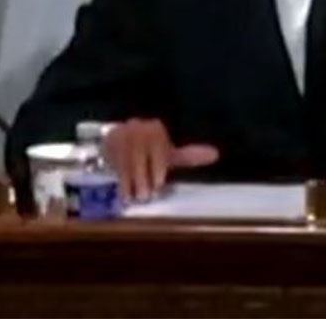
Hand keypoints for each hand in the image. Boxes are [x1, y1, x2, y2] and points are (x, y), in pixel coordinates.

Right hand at [101, 119, 219, 202]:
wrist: (119, 139)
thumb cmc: (148, 151)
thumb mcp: (168, 153)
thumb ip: (190, 155)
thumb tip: (216, 154)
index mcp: (156, 129)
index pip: (157, 147)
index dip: (158, 166)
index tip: (159, 183)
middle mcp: (138, 128)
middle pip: (141, 154)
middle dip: (144, 177)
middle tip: (147, 195)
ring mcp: (123, 135)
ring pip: (128, 160)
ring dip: (132, 181)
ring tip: (137, 197)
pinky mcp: (110, 144)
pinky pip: (116, 163)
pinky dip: (121, 181)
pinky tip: (125, 194)